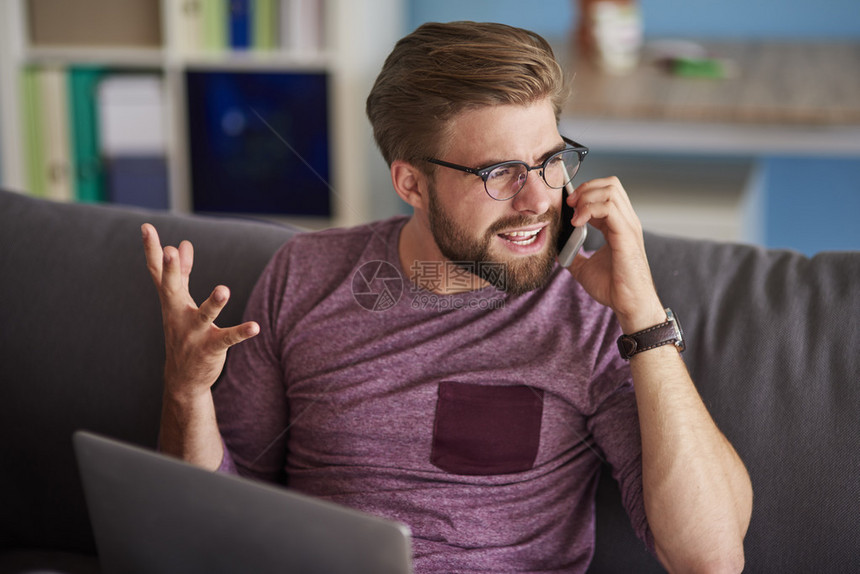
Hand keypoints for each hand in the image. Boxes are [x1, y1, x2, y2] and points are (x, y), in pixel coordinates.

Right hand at [141, 223, 258, 399]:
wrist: (183, 378)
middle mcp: (179, 315)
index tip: (146, 226)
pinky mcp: (211, 348)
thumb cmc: (183, 333)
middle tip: (168, 252)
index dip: (152, 250)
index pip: (158, 272)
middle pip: (171, 290)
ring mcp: (194, 333)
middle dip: (170, 271)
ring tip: (224, 289)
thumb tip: (182, 243)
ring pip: (203, 316)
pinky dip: (241, 332)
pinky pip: (227, 339)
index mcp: (172, 301)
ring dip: (213, 303)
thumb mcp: (180, 302)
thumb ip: (183, 272)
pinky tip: (256, 327)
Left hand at [564, 177, 664, 332]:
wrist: (628, 304)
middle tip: (570, 205)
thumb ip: (573, 255)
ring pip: (611, 190)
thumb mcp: (584, 268)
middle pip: (611, 184)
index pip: (606, 192)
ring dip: (586, 197)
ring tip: (574, 215)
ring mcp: (628, 226)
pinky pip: (610, 208)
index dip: (586, 192)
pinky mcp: (626, 235)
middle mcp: (626, 221)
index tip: (568, 204)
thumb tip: (557, 250)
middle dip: (586, 188)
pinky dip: (590, 209)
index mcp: (618, 225)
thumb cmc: (613, 288)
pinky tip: (578, 223)